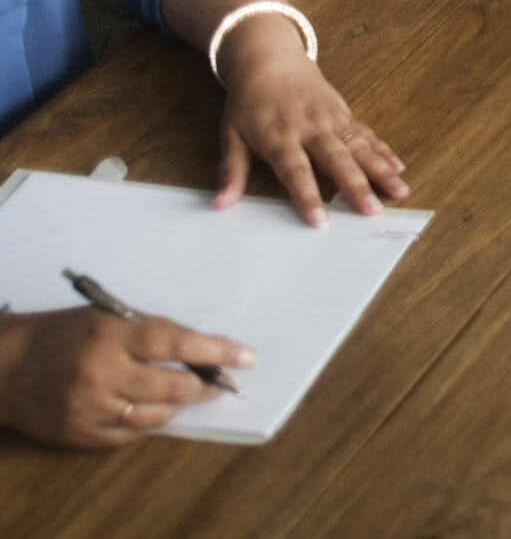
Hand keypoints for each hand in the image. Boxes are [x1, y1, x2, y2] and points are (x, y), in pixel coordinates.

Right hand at [0, 308, 251, 447]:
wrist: (6, 367)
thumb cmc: (63, 333)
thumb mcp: (107, 316)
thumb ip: (151, 332)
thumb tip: (200, 348)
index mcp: (112, 335)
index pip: (177, 343)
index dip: (217, 351)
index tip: (247, 358)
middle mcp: (103, 373)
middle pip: (172, 385)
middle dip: (205, 385)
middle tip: (222, 383)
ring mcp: (91, 408)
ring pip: (156, 415)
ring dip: (179, 404)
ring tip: (188, 393)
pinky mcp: (81, 435)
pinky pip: (131, 434)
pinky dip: (148, 421)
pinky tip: (152, 408)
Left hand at [215, 14, 408, 224]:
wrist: (271, 61)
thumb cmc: (249, 103)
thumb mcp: (230, 134)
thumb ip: (231, 170)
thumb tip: (220, 204)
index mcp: (279, 136)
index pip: (295, 171)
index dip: (308, 196)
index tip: (320, 221)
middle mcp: (310, 128)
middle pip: (336, 160)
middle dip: (357, 186)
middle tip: (373, 211)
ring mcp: (332, 119)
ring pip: (360, 147)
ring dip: (381, 170)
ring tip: (400, 191)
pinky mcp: (345, 113)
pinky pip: (367, 134)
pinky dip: (384, 151)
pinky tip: (398, 168)